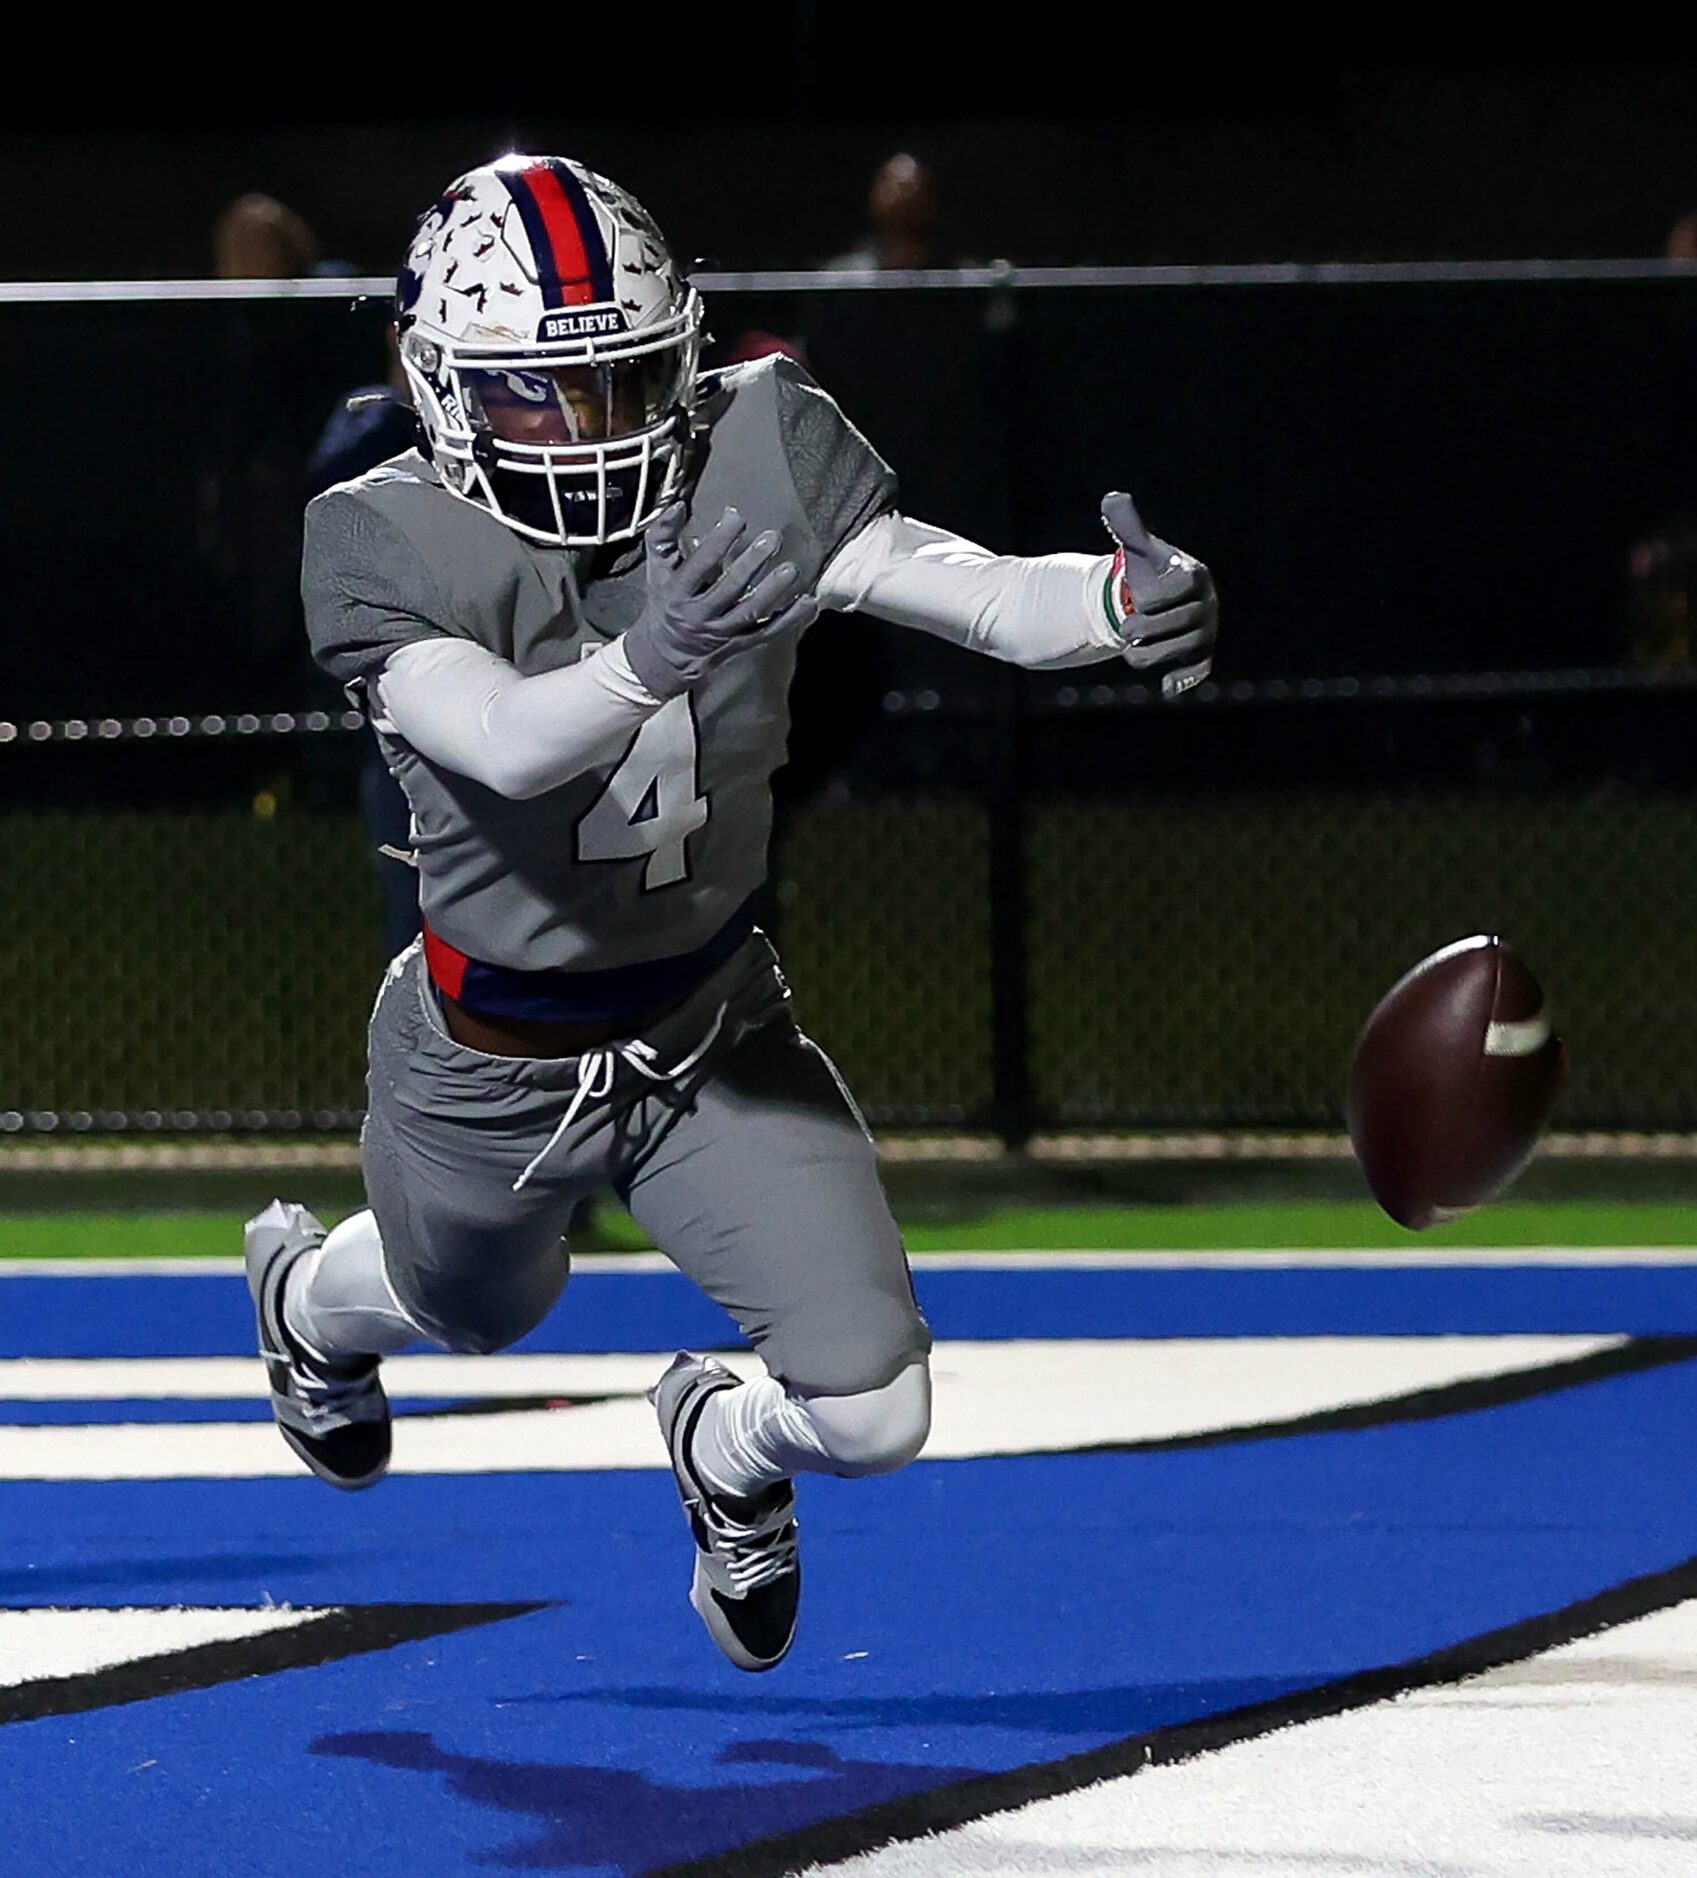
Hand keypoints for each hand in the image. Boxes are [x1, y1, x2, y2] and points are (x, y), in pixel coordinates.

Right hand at [621, 503, 818, 700]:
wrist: (665, 652)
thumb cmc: (665, 600)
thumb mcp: (656, 568)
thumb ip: (662, 535)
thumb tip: (677, 506)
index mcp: (678, 592)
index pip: (700, 564)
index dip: (719, 540)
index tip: (736, 517)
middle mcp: (700, 614)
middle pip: (729, 588)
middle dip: (751, 562)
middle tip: (773, 538)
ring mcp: (722, 632)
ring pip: (751, 613)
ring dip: (773, 591)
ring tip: (791, 569)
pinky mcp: (740, 643)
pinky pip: (767, 633)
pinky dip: (789, 619)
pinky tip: (807, 603)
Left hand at [1100, 491, 1216, 698]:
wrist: (1158, 603)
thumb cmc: (1150, 573)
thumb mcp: (1139, 548)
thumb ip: (1127, 526)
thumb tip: (1112, 499)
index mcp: (1194, 575)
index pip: (1186, 585)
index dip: (1160, 596)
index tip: (1138, 599)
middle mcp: (1206, 603)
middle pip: (1183, 621)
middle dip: (1148, 629)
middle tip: (1124, 629)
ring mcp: (1205, 631)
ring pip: (1183, 649)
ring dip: (1151, 654)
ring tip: (1129, 651)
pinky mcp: (1200, 656)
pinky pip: (1200, 670)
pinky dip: (1184, 679)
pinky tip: (1165, 687)